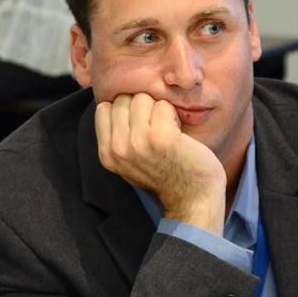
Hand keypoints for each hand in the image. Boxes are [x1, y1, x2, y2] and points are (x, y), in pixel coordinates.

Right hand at [95, 93, 226, 235]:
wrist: (192, 199)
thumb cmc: (166, 175)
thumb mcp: (130, 162)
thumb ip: (118, 136)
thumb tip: (116, 102)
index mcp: (107, 154)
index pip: (104, 107)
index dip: (125, 108)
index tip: (140, 123)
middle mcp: (118, 148)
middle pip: (123, 99)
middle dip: (142, 106)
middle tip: (157, 127)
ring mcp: (137, 142)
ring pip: (142, 98)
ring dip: (158, 108)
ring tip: (167, 130)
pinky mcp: (160, 137)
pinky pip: (163, 104)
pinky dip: (173, 114)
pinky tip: (178, 133)